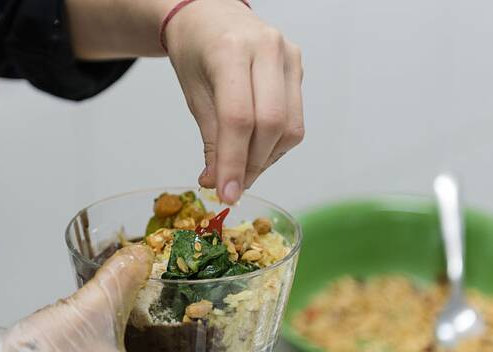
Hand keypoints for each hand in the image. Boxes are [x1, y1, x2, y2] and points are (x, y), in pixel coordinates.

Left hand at [165, 0, 304, 203]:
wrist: (211, 16)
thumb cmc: (196, 51)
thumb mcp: (193, 94)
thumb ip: (210, 138)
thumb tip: (219, 183)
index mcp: (231, 50)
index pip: (238, 118)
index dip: (233, 162)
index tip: (225, 193)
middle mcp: (267, 49)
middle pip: (270, 124)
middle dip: (251, 165)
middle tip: (232, 187)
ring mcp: (289, 57)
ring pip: (289, 127)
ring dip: (265, 159)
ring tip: (241, 167)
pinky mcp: (299, 67)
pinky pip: (295, 119)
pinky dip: (275, 144)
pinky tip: (256, 148)